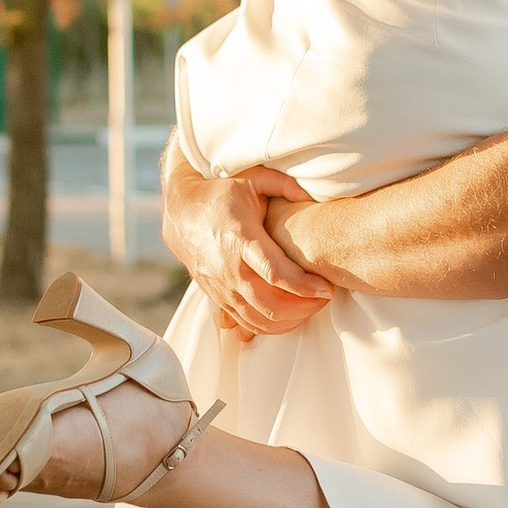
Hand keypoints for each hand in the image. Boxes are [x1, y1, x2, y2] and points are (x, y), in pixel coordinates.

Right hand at [161, 149, 331, 338]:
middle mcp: (229, 268)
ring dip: (291, 321)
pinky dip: (271, 327)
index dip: (305, 286)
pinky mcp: (217, 297)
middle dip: (304, 307)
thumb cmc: (221, 194)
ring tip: (312, 307)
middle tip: (324, 297)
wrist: (180, 213)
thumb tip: (311, 195)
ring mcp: (221, 287)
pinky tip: (290, 318)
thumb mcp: (251, 179)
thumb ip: (283, 184)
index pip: (276, 273)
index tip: (327, 288)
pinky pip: (246, 323)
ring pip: (260, 320)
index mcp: (240, 239)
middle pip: (271, 304)